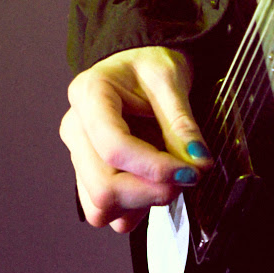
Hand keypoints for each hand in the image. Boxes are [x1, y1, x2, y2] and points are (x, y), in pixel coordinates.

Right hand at [60, 46, 213, 232]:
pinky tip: (150, 186)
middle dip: (150, 192)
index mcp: (89, 94)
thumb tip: (197, 162)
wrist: (137, 61)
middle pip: (103, 186)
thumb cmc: (148, 62)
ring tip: (166, 181)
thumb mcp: (170, 79)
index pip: (113, 147)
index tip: (189, 172)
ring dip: (139, 204)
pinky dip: (131, 210)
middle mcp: (75, 127)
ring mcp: (78, 153)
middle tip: (185, 179)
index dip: (154, 169)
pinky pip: (101, 211)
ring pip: (99, 206)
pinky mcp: (87, 173)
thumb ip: (182, 123)